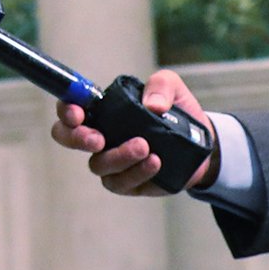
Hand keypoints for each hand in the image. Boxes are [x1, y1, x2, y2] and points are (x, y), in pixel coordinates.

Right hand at [50, 70, 215, 195]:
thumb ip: (160, 85)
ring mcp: (112, 161)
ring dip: (118, 156)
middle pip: (67, 139)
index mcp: (103, 110)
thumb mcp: (172, 87)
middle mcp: (101, 136)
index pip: (70, 108)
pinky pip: (122, 183)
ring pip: (98, 165)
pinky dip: (137, 173)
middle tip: (98, 139)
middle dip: (77, 139)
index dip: (66, 110)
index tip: (78, 113)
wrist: (202, 143)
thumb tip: (152, 105)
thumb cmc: (177, 112)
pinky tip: (155, 162)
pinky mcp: (129, 182)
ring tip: (145, 147)